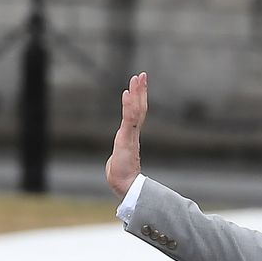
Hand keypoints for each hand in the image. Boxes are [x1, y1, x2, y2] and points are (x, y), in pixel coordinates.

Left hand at [105, 72, 147, 199]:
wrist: (126, 186)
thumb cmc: (122, 177)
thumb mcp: (119, 161)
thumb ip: (121, 157)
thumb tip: (118, 162)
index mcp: (130, 135)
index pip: (136, 113)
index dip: (138, 99)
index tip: (138, 85)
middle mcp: (132, 133)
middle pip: (139, 107)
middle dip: (141, 90)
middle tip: (142, 75)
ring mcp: (130, 134)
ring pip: (136, 109)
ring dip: (137, 93)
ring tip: (138, 78)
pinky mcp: (127, 138)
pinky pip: (129, 118)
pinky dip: (128, 105)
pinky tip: (127, 93)